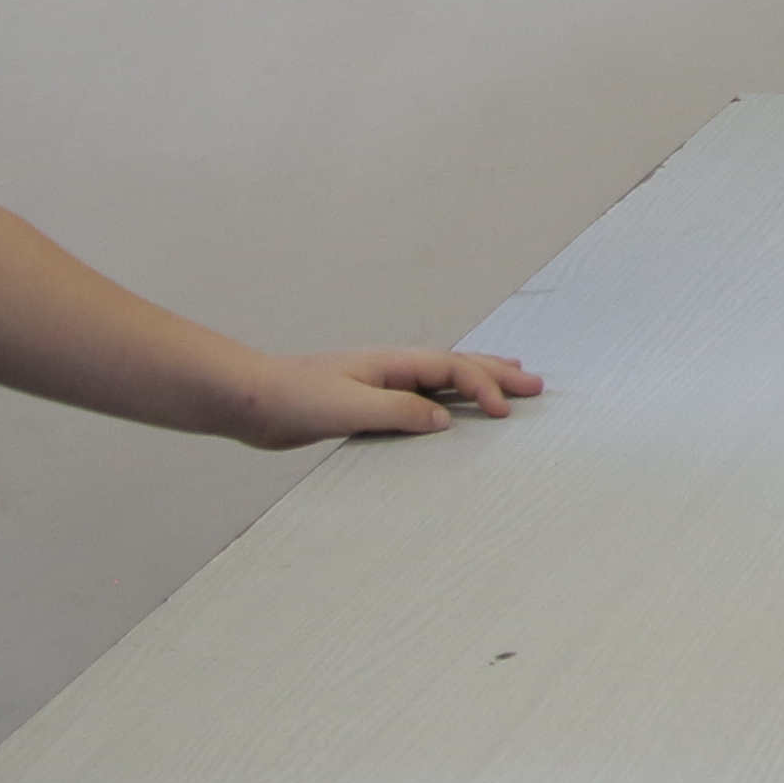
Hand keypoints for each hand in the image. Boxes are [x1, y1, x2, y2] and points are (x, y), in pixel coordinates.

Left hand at [235, 346, 540, 449]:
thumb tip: (444, 420)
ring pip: (443, 377)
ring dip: (480, 379)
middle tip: (536, 383)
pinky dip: (451, 398)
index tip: (504, 413)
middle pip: (457, 365)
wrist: (248, 400)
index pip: (451, 370)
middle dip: (498, 373)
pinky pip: (423, 396)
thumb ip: (397, 411)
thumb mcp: (347, 408)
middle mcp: (392, 367)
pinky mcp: (369, 402)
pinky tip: (454, 410)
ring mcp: (381, 383)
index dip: (483, 388)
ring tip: (512, 376)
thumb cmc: (291, 399)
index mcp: (391, 363)